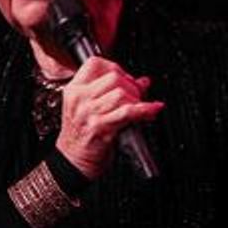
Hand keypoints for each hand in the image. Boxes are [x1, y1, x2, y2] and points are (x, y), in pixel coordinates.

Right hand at [55, 56, 163, 178]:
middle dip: (131, 85)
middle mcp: (79, 99)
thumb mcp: (91, 109)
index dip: (116, 68)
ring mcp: (88, 113)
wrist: (73, 163)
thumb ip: (114, 92)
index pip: (95, 63)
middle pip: (113, 77)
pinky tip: (153, 109)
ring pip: (121, 93)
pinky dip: (145, 109)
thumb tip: (143, 81)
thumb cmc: (83, 137)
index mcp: (74, 90)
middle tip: (136, 96)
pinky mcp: (100, 127)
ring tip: (139, 108)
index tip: (125, 78)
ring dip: (137, 100)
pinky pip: (128, 112)